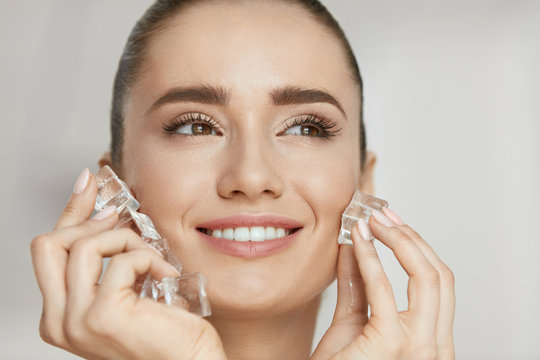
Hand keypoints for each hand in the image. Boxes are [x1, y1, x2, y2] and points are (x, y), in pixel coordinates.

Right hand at [30, 169, 225, 359]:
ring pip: (85, 245)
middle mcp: (59, 322)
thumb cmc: (166, 331)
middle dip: (88, 221)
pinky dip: (148, 257)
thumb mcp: (128, 288)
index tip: (90, 183)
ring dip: (127, 240)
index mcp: (60, 315)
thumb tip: (104, 211)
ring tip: (154, 259)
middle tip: (123, 218)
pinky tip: (166, 274)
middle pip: (49, 244)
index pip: (49, 250)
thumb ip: (108, 260)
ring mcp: (77, 321)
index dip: (71, 211)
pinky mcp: (103, 315)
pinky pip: (122, 260)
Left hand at [312, 208, 454, 359]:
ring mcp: (419, 346)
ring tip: (370, 220)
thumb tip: (355, 242)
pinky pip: (384, 288)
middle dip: (411, 238)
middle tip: (382, 215)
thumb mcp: (353, 318)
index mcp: (429, 338)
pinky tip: (356, 238)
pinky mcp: (392, 343)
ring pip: (427, 277)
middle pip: (440, 276)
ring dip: (398, 240)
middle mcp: (434, 345)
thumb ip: (358, 282)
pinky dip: (371, 256)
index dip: (417, 247)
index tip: (391, 223)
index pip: (438, 283)